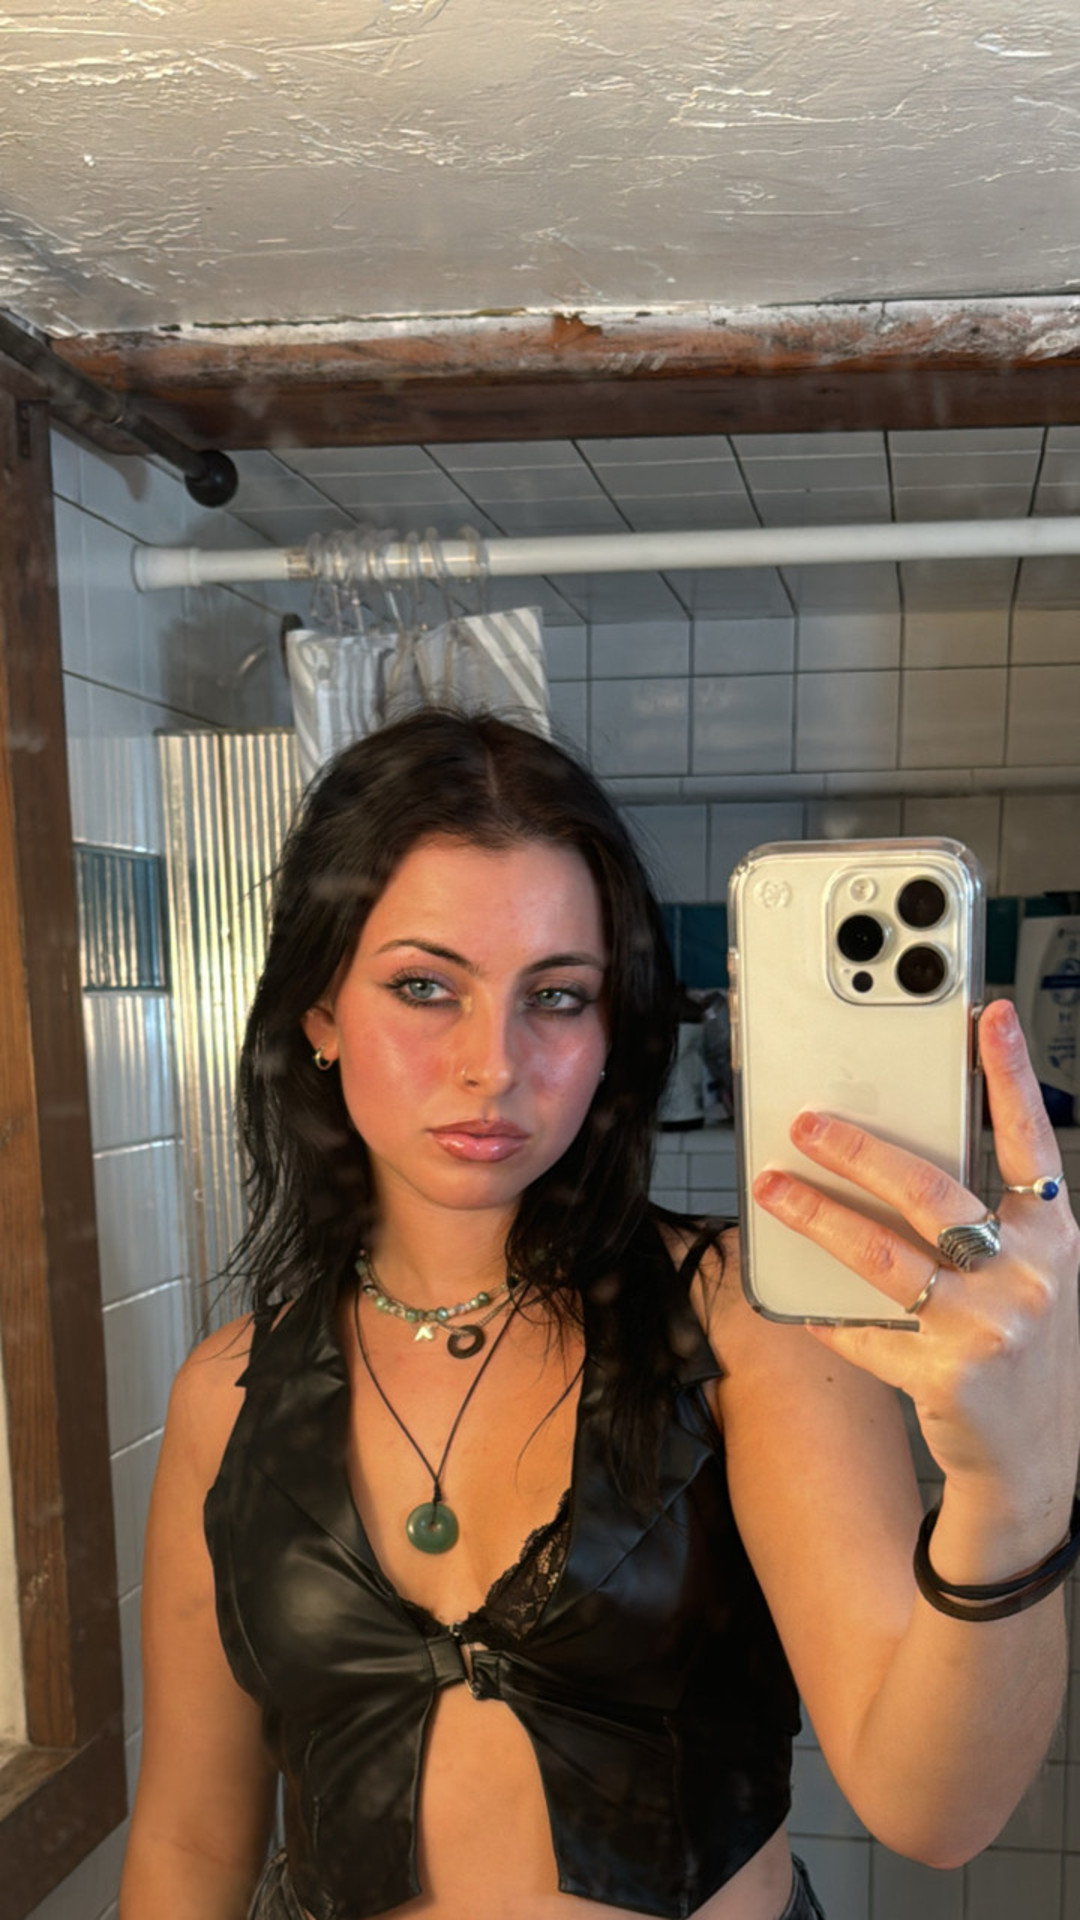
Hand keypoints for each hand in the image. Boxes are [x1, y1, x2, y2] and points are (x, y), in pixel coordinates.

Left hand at [752, 1000, 1079, 1541]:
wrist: (1036, 1466)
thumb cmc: (1028, 1351)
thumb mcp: (1035, 1275)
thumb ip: (991, 1219)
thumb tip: (902, 1154)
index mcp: (1056, 1236)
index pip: (1031, 1141)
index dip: (1011, 1076)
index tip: (988, 1016)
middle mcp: (1030, 1276)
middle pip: (930, 1191)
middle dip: (857, 1150)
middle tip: (806, 1123)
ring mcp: (989, 1327)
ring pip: (882, 1255)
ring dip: (817, 1217)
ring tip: (773, 1190)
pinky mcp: (947, 1377)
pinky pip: (865, 1331)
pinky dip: (830, 1316)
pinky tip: (804, 1304)